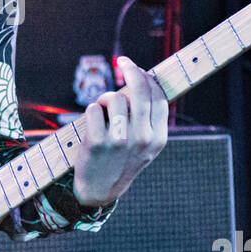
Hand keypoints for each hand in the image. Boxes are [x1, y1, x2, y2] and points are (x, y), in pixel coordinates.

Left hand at [72, 57, 168, 208]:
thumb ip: (148, 118)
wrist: (100, 190)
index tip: (138, 68)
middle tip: (122, 61)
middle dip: (131, 70)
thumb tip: (142, 79)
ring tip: (103, 111)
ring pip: (114, 98)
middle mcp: (142, 139)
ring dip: (106, 98)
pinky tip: (93, 123)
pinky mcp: (95, 143)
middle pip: (140, 92)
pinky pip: (94, 109)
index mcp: (158, 138)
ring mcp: (118, 141)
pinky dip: (92, 110)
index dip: (148, 78)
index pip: (158, 98)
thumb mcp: (145, 145)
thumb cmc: (122, 160)